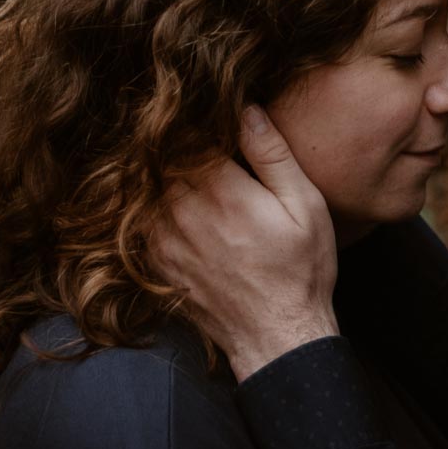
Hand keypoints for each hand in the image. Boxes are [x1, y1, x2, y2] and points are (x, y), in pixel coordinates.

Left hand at [154, 107, 339, 379]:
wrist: (277, 338)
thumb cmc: (301, 272)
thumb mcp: (306, 207)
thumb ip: (272, 155)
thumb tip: (246, 109)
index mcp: (222, 192)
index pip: (188, 133)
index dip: (195, 118)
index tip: (206, 112)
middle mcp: (184, 212)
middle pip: (159, 156)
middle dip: (173, 141)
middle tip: (193, 135)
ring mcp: (164, 239)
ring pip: (145, 185)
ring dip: (160, 171)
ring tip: (184, 166)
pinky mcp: (157, 261)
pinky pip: (142, 217)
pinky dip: (152, 203)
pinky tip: (180, 204)